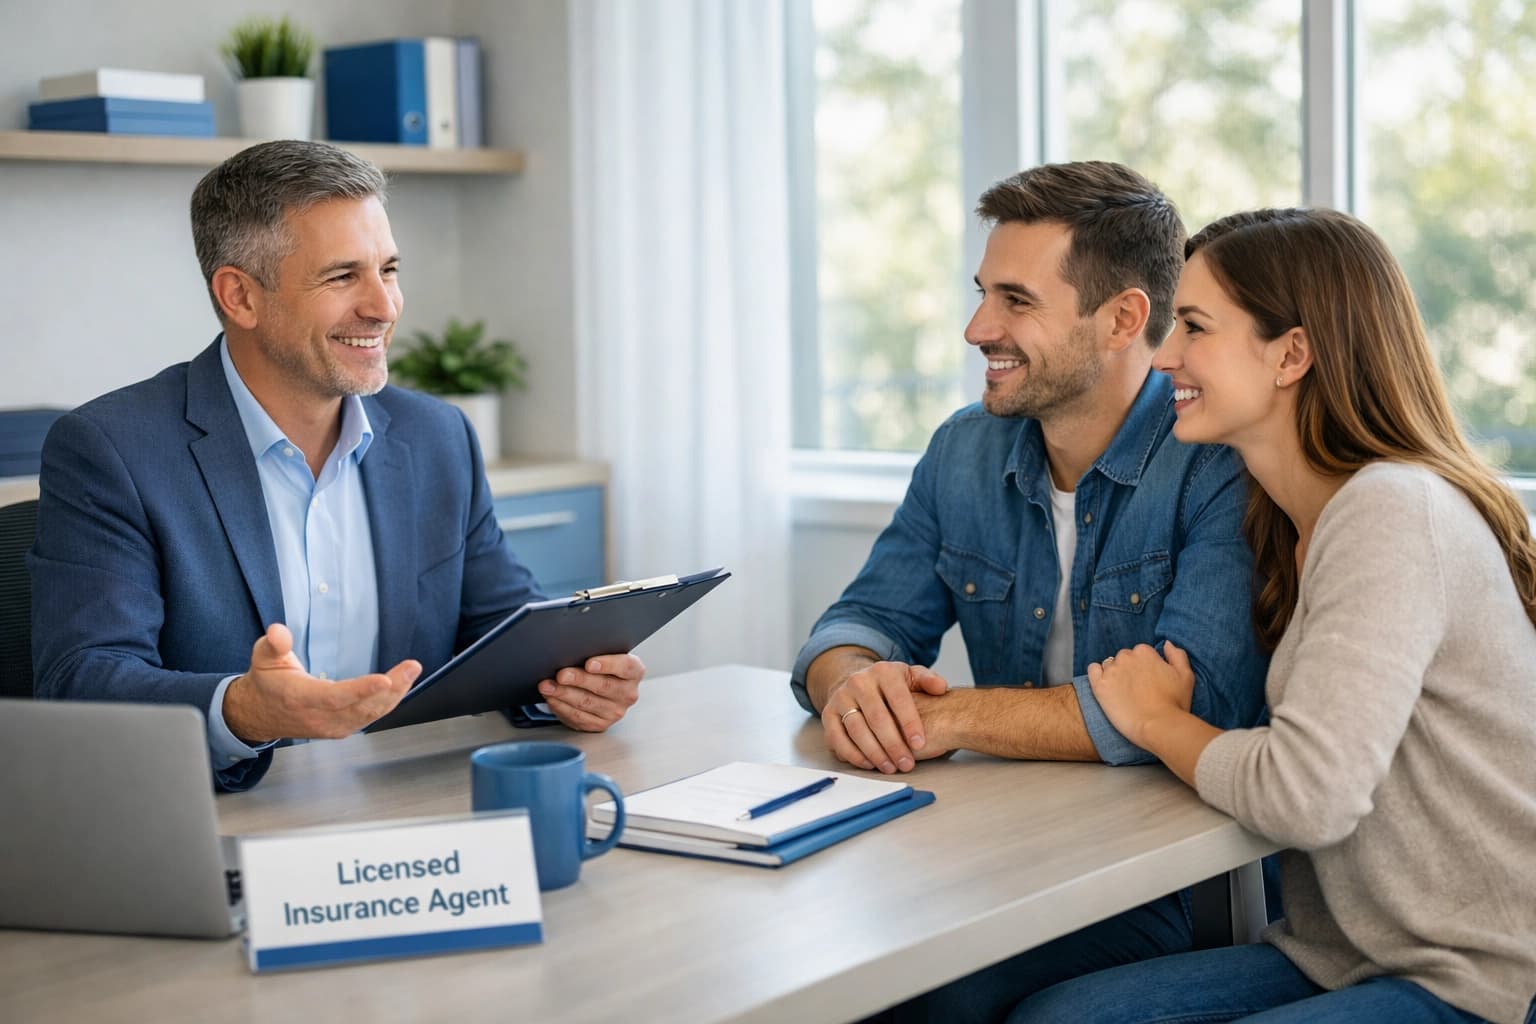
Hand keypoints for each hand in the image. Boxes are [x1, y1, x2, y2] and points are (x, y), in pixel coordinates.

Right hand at [223, 623, 420, 742]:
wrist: (258, 714)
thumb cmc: (266, 682)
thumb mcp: (263, 657)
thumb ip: (273, 643)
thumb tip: (278, 631)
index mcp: (301, 698)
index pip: (335, 697)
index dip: (362, 690)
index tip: (385, 679)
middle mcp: (319, 717)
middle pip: (361, 707)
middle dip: (392, 688)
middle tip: (412, 667)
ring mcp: (331, 727)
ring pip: (370, 714)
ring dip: (395, 695)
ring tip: (411, 671)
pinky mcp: (340, 729)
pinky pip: (369, 718)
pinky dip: (388, 703)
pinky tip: (402, 686)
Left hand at [537, 653, 644, 730]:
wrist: (602, 687)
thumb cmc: (601, 666)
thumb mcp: (604, 655)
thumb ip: (595, 651)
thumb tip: (572, 650)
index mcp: (634, 671)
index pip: (625, 667)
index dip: (607, 665)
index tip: (588, 663)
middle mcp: (628, 693)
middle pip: (604, 686)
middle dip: (579, 680)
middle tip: (561, 675)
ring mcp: (616, 711)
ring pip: (587, 703)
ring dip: (564, 694)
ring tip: (548, 686)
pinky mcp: (600, 724)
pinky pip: (578, 717)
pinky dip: (561, 707)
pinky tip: (551, 698)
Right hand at [822, 661, 948, 773]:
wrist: (856, 682)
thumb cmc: (890, 686)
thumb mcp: (910, 676)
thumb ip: (927, 681)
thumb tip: (941, 687)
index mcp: (883, 671)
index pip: (898, 698)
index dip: (909, 722)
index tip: (919, 744)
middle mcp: (859, 682)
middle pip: (876, 717)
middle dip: (893, 744)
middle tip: (906, 764)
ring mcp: (841, 698)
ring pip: (857, 729)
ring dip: (875, 753)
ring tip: (891, 767)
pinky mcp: (828, 714)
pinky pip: (837, 738)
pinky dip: (852, 754)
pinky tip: (869, 764)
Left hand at [1087, 641, 1194, 748]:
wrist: (1159, 726)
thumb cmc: (1175, 704)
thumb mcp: (1185, 676)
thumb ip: (1177, 655)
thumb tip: (1166, 643)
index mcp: (1145, 652)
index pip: (1140, 653)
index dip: (1145, 668)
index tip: (1149, 682)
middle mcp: (1126, 657)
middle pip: (1124, 658)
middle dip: (1129, 670)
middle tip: (1137, 689)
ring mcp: (1111, 671)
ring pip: (1109, 665)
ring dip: (1114, 674)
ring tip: (1124, 693)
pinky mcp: (1099, 686)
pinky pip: (1093, 670)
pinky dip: (1097, 675)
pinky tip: (1106, 686)